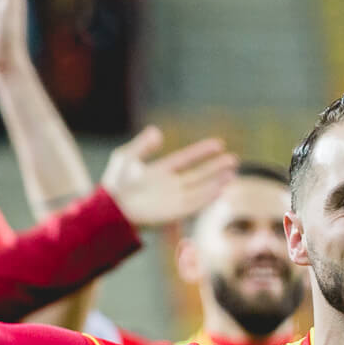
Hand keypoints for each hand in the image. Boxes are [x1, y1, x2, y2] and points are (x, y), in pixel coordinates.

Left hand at [99, 127, 236, 227]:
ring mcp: (173, 200)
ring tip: (232, 174)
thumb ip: (142, 145)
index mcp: (160, 172)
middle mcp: (170, 186)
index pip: (186, 159)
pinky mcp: (173, 213)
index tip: (219, 144)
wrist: (109, 209)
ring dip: (216, 182)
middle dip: (216, 168)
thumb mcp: (126, 157)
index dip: (202, 152)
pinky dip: (207, 197)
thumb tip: (157, 131)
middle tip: (234, 160)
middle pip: (198, 175)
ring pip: (200, 190)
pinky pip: (194, 205)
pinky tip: (219, 189)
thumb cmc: (114, 185)